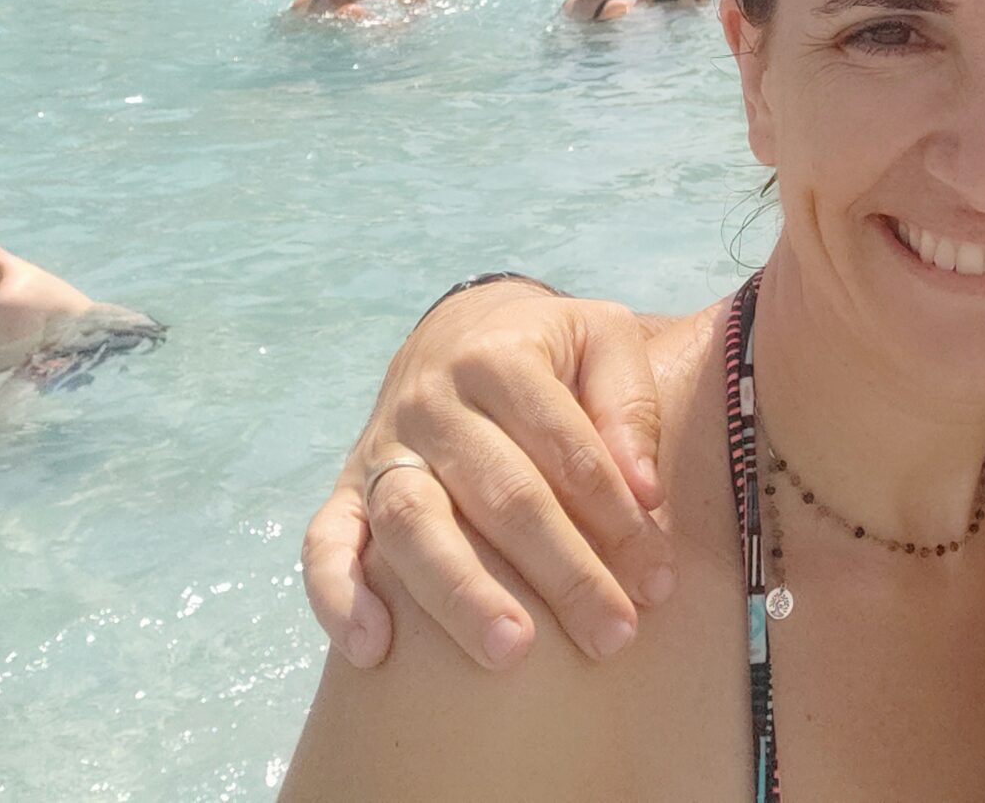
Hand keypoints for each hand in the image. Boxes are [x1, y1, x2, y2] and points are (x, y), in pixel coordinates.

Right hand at [301, 281, 670, 672]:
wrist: (458, 332)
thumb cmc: (550, 351)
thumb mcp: (602, 339)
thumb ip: (630, 405)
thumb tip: (645, 491)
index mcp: (500, 357)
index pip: (566, 447)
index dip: (617, 518)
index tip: (658, 583)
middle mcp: (433, 402)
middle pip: (499, 493)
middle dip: (562, 570)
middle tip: (612, 635)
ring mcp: (382, 450)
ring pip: (413, 524)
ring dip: (461, 593)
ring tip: (511, 651)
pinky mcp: (345, 491)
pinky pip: (326, 545)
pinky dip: (340, 597)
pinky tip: (373, 652)